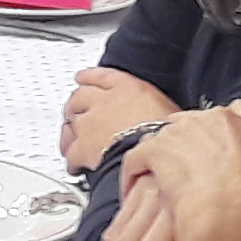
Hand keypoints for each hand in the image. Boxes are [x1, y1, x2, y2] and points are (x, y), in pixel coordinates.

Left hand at [59, 67, 177, 170]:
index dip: (89, 78)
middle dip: (76, 104)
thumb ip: (152, 107)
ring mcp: (89, 123)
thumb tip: (155, 114)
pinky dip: (72, 158)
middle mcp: (104, 101)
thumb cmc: (167, 137)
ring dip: (71, 131)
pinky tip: (75, 164)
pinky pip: (71, 151)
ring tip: (72, 140)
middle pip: (79, 97)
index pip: (101, 76)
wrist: (153, 158)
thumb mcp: (169, 112)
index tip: (83, 79)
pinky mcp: (81, 146)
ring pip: (71, 123)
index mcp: (128, 88)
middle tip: (76, 112)